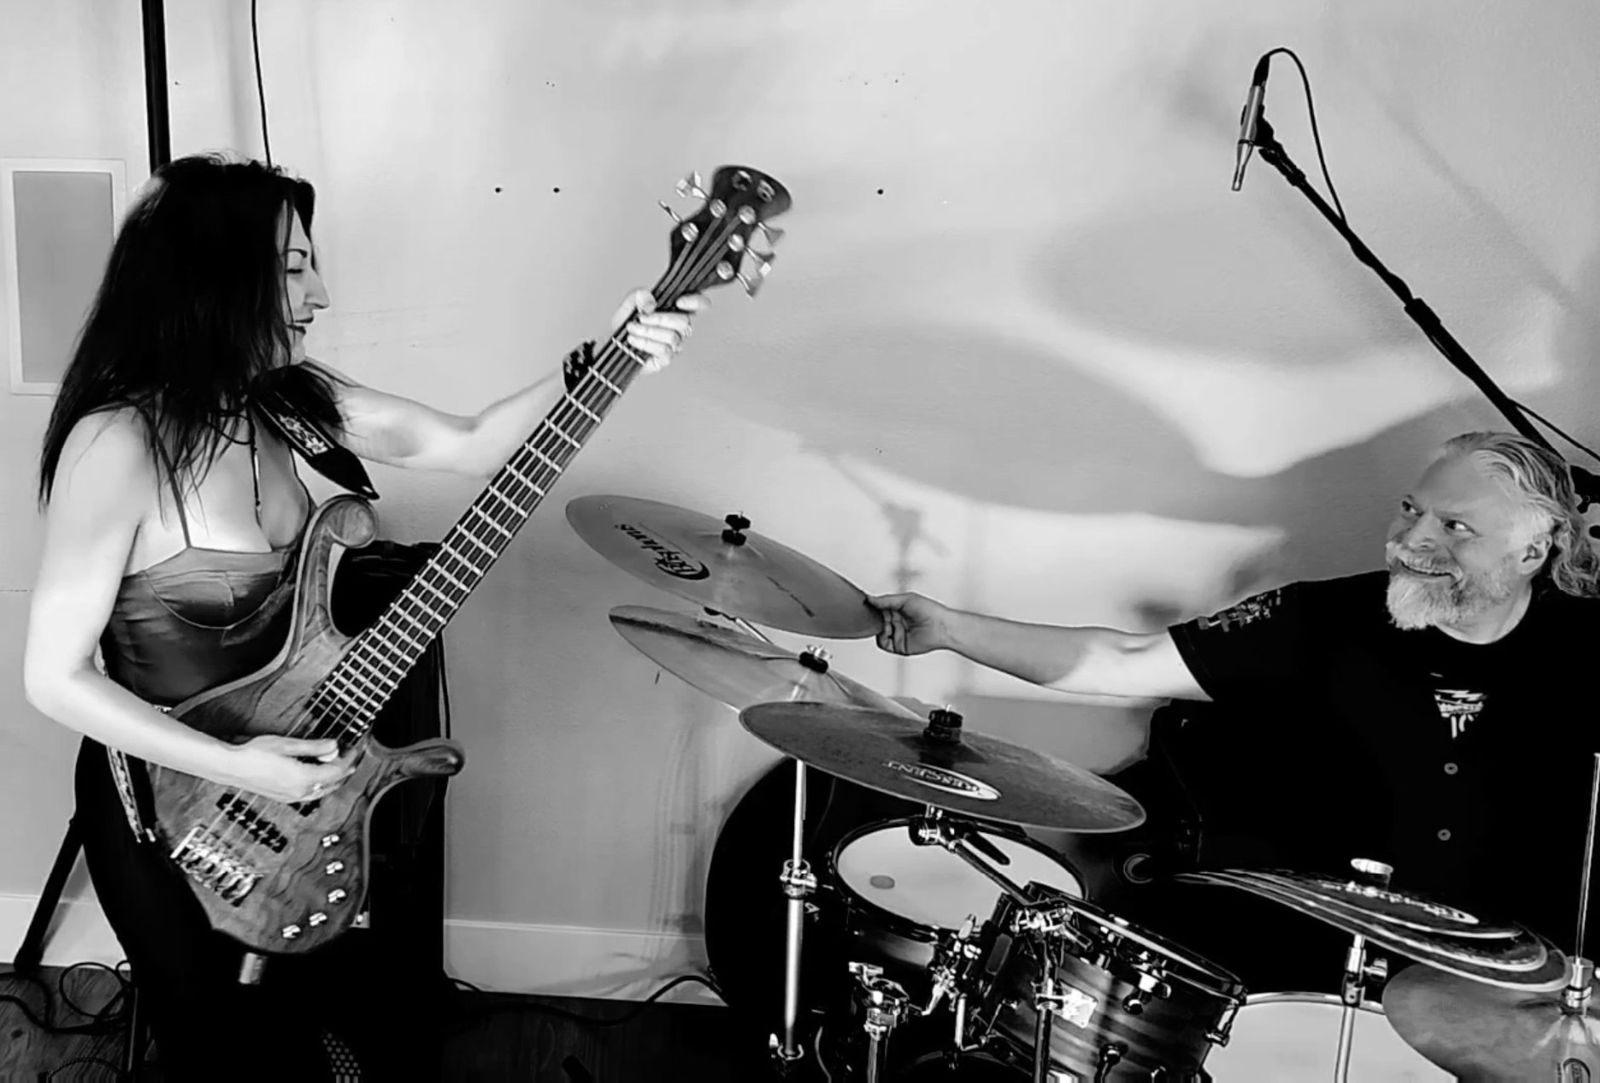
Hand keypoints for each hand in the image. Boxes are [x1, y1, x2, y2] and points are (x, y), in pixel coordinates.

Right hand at [220, 735, 357, 803]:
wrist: (231, 767)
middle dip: (345, 770)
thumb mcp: (288, 744)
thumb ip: (314, 747)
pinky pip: (310, 794)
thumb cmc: (255, 753)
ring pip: (322, 791)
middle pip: (332, 784)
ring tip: (338, 766)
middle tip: (352, 757)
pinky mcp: (283, 797)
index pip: (336, 771)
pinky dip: (320, 785)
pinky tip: (318, 776)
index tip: (354, 749)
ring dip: (333, 779)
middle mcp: (299, 792)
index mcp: (303, 778)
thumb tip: (334, 746)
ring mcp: (291, 797)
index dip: (348, 759)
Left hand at [610, 289, 705, 373]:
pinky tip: (633, 340)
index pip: (700, 305)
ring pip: (672, 337)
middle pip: (685, 322)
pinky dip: (646, 343)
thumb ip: (639, 296)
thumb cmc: (627, 321)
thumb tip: (649, 300)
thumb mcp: (630, 303)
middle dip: (659, 319)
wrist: (614, 343)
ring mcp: (675, 344)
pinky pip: (665, 351)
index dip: (696, 302)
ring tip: (632, 328)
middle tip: (640, 318)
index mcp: (676, 310)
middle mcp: (679, 327)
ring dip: (648, 331)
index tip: (679, 302)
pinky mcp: (666, 358)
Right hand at [871, 593, 957, 656]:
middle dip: (875, 618)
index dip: (873, 607)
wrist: (941, 627)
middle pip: (877, 621)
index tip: (868, 604)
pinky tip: (887, 631)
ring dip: (879, 627)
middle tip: (876, 613)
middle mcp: (897, 622)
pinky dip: (881, 638)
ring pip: (878, 632)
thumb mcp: (905, 599)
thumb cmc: (930, 611)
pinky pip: (883, 644)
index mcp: (898, 610)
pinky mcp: (898, 646)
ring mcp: (897, 634)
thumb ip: (886, 600)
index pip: (879, 608)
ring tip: (887, 622)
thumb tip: (870, 599)